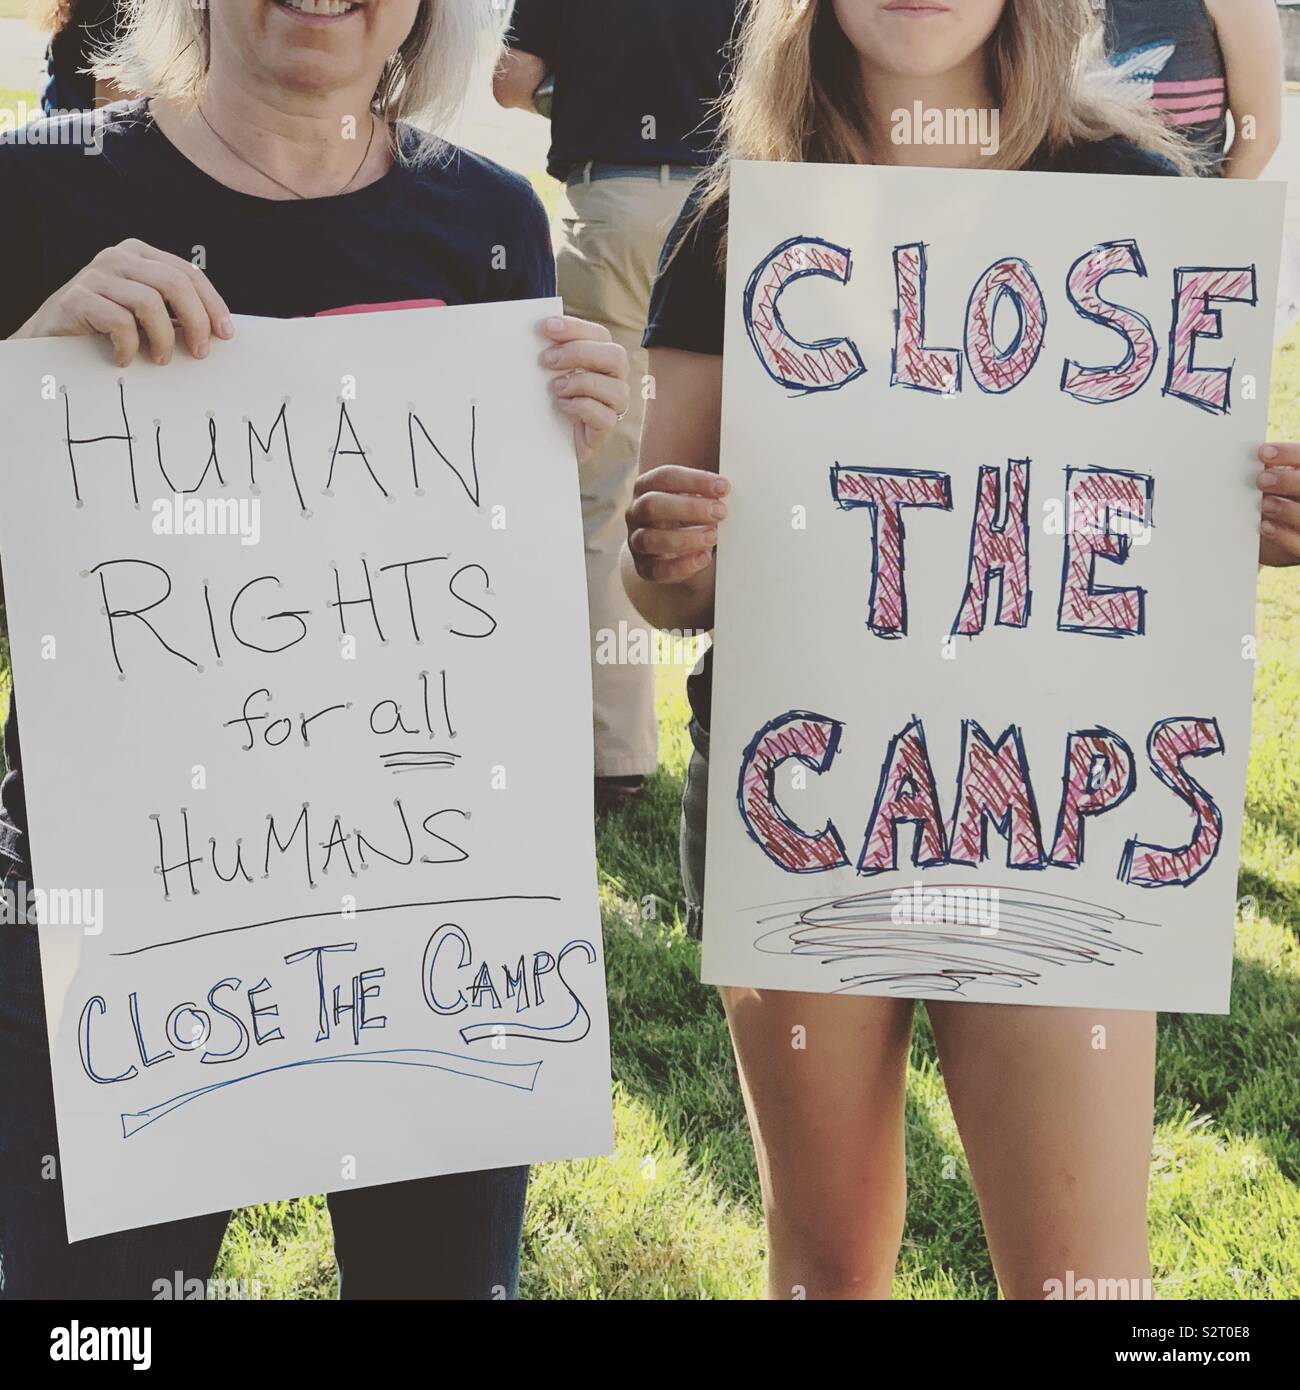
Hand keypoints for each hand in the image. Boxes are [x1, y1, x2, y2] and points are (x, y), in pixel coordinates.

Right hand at [14, 238, 232, 367]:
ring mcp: (95, 274)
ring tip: (161, 359)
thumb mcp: (144, 313)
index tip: (225, 334)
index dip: (212, 304)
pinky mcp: (77, 297)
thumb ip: (174, 312)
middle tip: (199, 352)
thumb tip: (217, 332)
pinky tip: (126, 358)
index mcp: (140, 255)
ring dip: (163, 338)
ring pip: (150, 302)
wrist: (52, 337)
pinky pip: (119, 322)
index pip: (188, 273)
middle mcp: (118, 257)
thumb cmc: (106, 327)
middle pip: (175, 283)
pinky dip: (130, 346)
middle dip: (196, 322)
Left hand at [540, 316, 628, 463]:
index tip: (546, 327)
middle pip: (616, 357)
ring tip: (556, 389)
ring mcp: (613, 405)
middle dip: (579, 354)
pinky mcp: (605, 429)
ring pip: (615, 389)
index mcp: (601, 358)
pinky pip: (605, 417)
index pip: (599, 335)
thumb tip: (540, 331)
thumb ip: (551, 352)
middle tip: (546, 360)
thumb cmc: (549, 399)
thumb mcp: (548, 371)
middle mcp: (614, 379)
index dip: (574, 328)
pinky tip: (562, 406)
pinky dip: (581, 408)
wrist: (545, 440)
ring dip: (581, 384)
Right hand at [626, 464, 729, 582]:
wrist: (672, 547)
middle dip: (689, 508)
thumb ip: (706, 489)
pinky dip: (682, 566)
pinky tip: (704, 558)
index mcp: (646, 487)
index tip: (723, 487)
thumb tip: (726, 485)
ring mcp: (636, 541)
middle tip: (720, 512)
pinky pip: (657, 570)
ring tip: (713, 537)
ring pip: (650, 539)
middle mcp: (636, 512)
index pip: (665, 477)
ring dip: (685, 538)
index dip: (694, 480)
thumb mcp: (693, 496)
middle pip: (652, 505)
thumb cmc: (688, 514)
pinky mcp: (643, 567)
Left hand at [1257, 443, 1299, 565]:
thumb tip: (1248, 462)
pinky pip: (1299, 543)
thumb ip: (1270, 475)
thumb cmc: (1277, 503)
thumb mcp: (1276, 487)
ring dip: (1285, 509)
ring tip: (1264, 505)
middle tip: (1261, 481)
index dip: (1288, 454)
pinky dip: (1282, 536)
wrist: (1282, 537)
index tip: (1263, 452)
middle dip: (1287, 481)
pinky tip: (1265, 527)